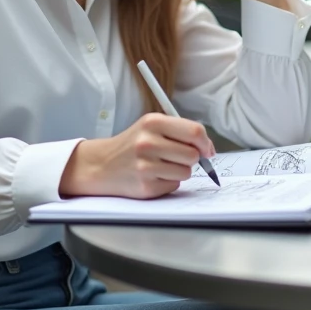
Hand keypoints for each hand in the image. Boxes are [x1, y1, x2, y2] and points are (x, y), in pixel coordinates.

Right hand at [59, 112, 215, 198]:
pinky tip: (153, 176)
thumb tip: (208, 149)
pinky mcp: (145, 187)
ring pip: (186, 172)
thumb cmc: (133, 144)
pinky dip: (168, 182)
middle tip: (174, 156)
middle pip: (193, 154)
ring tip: (161, 165)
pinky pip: (174, 185)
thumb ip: (179, 131)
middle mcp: (148, 143)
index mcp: (152, 122)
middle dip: (190, 158)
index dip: (205, 142)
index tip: (206, 149)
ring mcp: (145, 166)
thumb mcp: (151, 126)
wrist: (102, 164)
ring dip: (179, 170)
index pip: (194, 131)